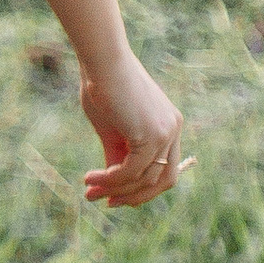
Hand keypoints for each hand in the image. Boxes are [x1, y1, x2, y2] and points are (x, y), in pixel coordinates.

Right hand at [78, 49, 185, 207]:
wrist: (101, 59)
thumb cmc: (101, 83)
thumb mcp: (111, 127)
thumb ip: (117, 154)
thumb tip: (112, 184)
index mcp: (169, 124)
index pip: (165, 168)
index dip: (142, 187)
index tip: (114, 195)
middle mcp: (173, 129)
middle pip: (164, 181)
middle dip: (135, 197)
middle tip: (107, 203)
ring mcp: (166, 133)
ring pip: (145, 179)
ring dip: (115, 190)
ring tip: (89, 190)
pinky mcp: (151, 135)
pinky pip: (131, 171)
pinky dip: (111, 180)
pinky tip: (92, 178)